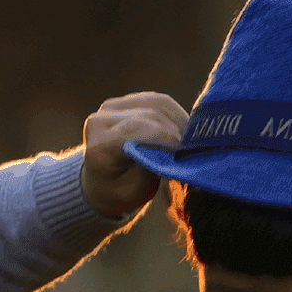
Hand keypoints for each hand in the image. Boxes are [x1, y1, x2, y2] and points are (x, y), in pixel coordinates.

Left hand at [82, 92, 190, 221]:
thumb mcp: (136, 191)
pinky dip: (175, 114)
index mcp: (99, 146)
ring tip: (188, 141)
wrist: (101, 183)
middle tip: (191, 150)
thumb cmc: (119, 191)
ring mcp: (112, 107)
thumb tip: (176, 149)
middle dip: (176, 131)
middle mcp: (100, 120)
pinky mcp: (125, 101)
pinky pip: (158, 100)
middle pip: (149, 115)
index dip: (165, 136)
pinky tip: (182, 131)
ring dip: (179, 121)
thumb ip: (152, 168)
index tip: (184, 151)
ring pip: (157, 103)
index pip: (135, 128)